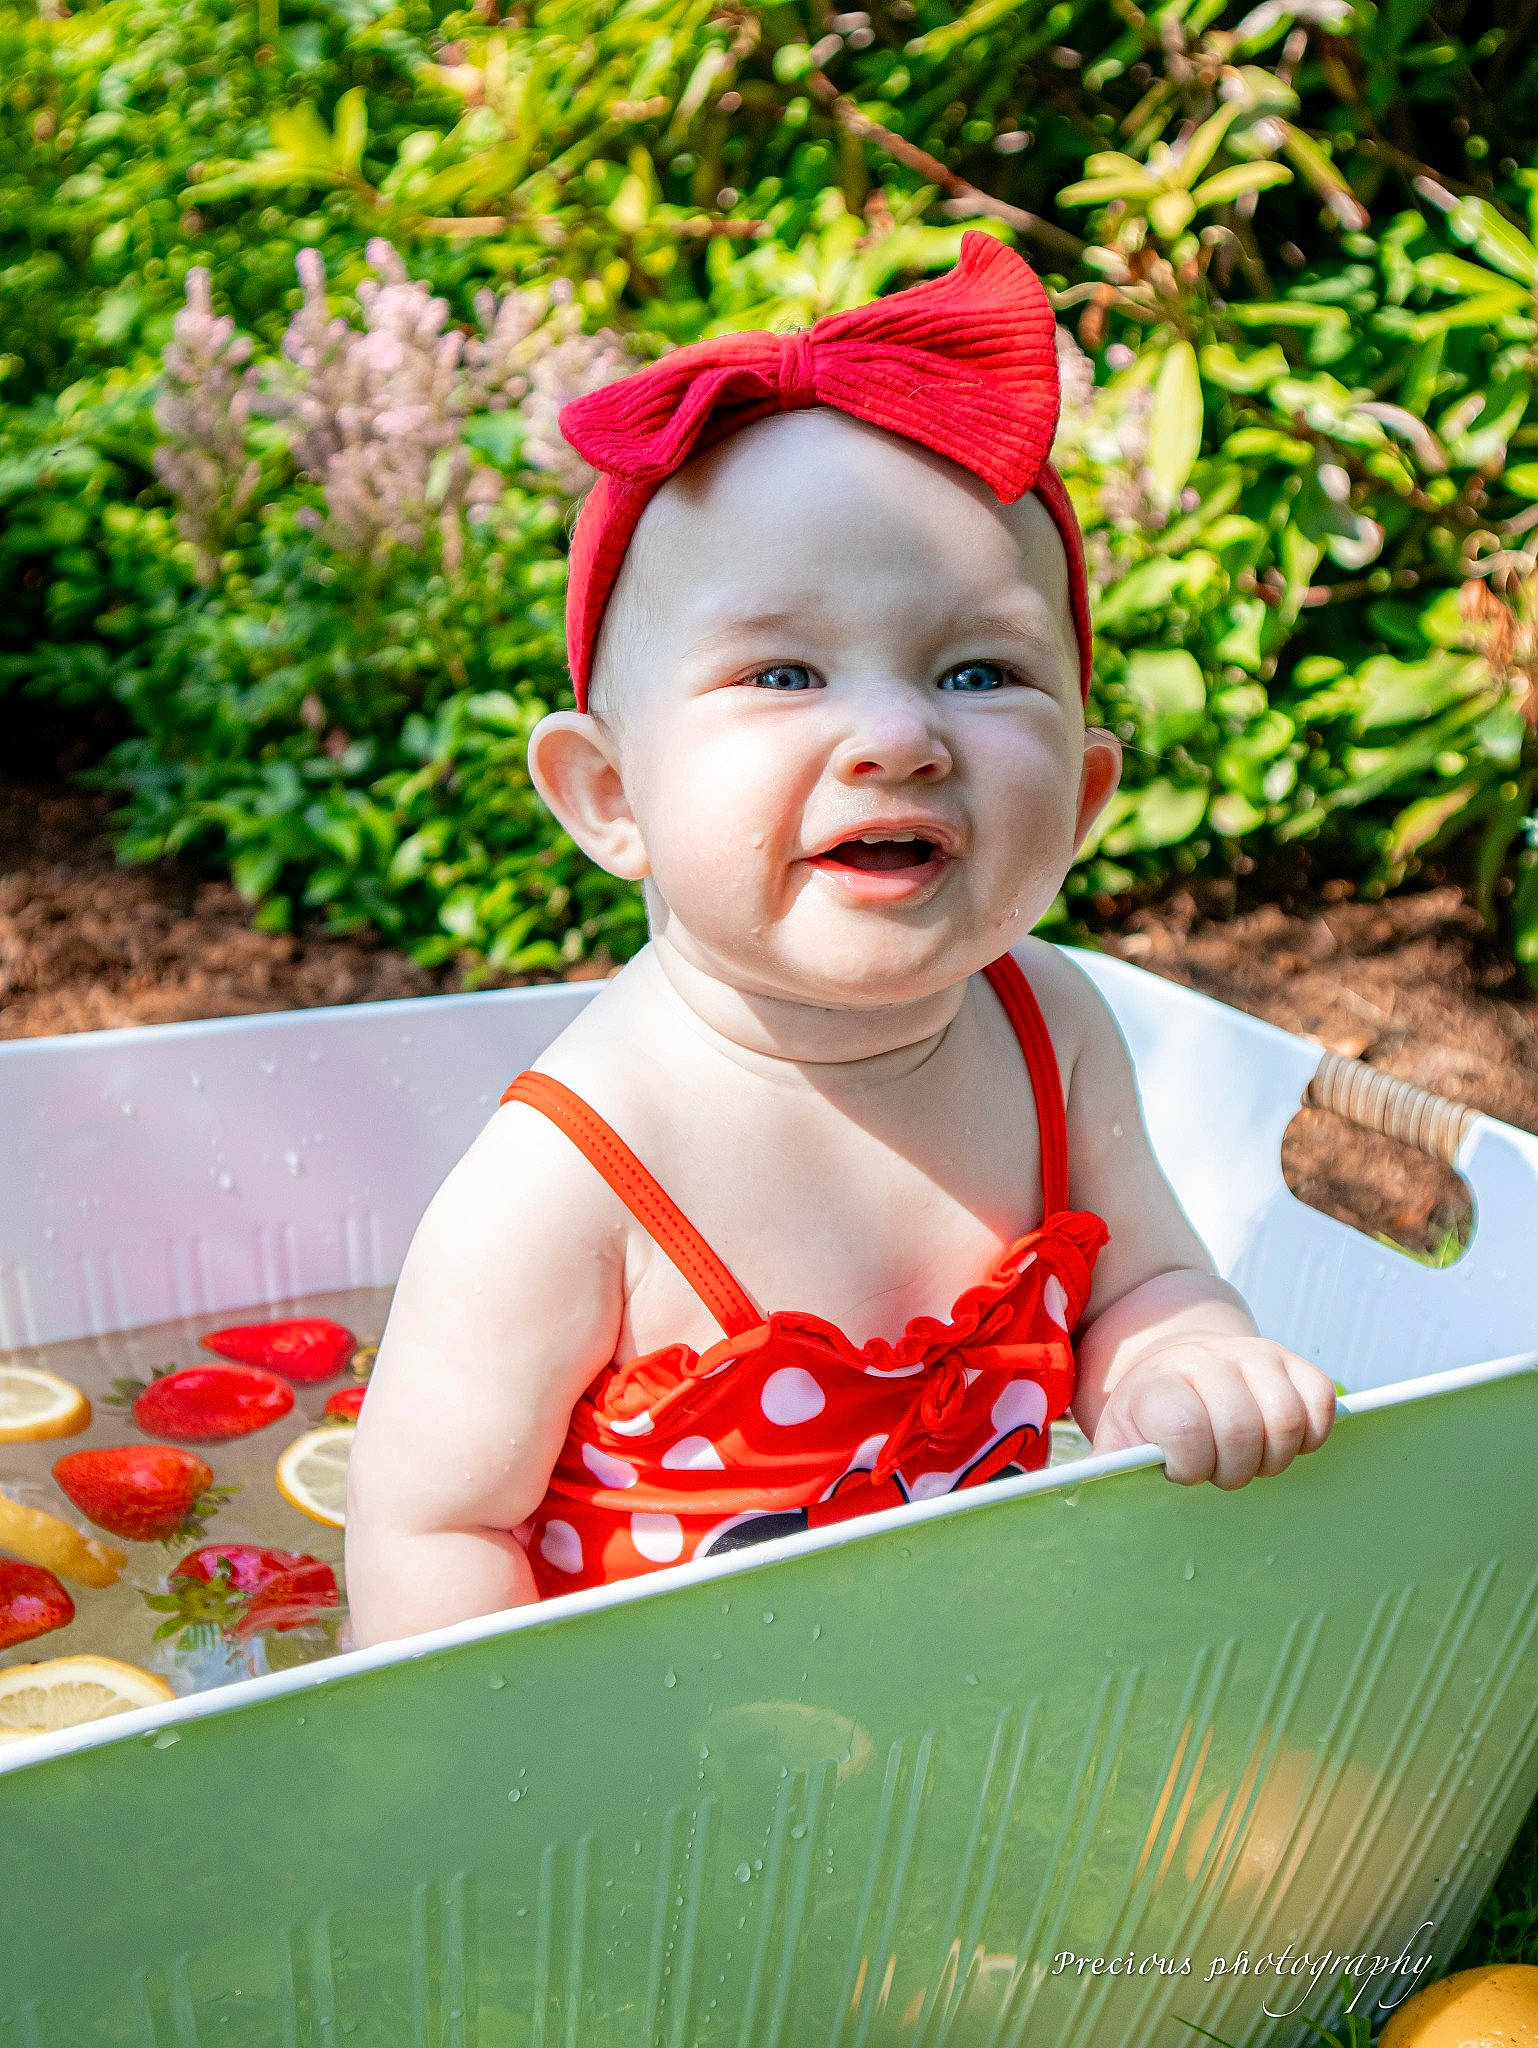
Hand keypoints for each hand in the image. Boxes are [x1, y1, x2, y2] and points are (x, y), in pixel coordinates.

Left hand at [1090, 1335, 1335, 1487]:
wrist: (1172, 1360)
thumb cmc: (1147, 1418)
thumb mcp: (1116, 1441)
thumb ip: (1104, 1473)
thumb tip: (1074, 1506)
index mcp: (1159, 1384)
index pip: (1185, 1426)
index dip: (1189, 1465)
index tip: (1181, 1472)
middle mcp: (1207, 1361)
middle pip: (1241, 1429)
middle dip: (1233, 1468)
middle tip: (1219, 1473)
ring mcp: (1254, 1356)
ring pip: (1286, 1418)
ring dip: (1273, 1457)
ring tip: (1249, 1461)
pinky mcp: (1292, 1360)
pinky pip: (1320, 1400)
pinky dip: (1310, 1434)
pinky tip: (1280, 1444)